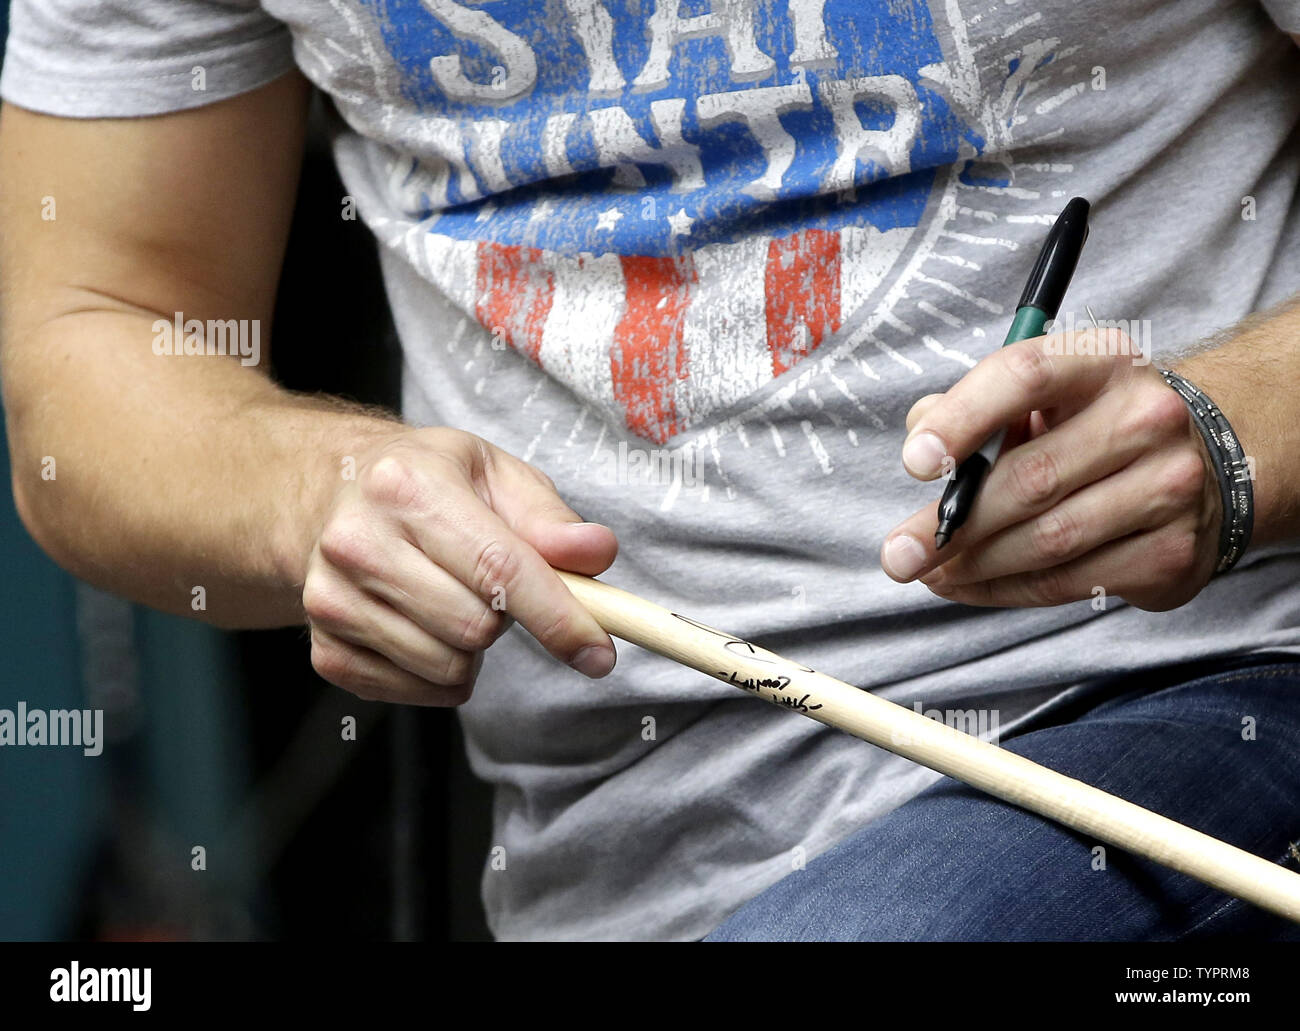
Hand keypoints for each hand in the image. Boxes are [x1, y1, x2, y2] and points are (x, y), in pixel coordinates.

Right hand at [302, 427, 617, 704]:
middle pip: (475, 627)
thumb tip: (595, 554)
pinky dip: (442, 674)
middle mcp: (357, 542)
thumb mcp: (492, 474)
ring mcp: (331, 600)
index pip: (497, 567)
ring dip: (473, 647)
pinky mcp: (324, 649)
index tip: (598, 652)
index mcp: (407, 486)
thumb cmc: (426, 482)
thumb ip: (549, 519)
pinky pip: (419, 692)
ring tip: (453, 598)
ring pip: (448, 666)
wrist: (331, 494)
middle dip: (506, 617)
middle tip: (491, 586)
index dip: (557, 616)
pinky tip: (427, 627)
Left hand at [879, 329, 1222, 610]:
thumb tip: (920, 433)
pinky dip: (1006, 590)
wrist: (1203, 463)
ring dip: (974, 566)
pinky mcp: (1171, 552)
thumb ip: (973, 404)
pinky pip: (1069, 583)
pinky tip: (968, 585)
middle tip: (898, 555)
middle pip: (1032, 478)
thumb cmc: (1090, 424)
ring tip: (927, 573)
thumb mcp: (1039, 395)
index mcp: (1104, 361)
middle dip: (952, 525)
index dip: (963, 419)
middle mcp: (1147, 418)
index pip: (1025, 376)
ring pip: (1048, 540)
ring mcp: (1169, 488)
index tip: (914, 463)